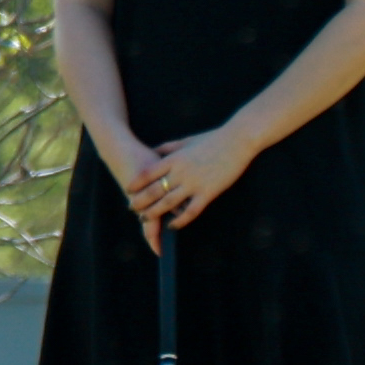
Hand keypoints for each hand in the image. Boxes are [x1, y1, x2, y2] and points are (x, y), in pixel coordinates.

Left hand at [122, 123, 255, 235]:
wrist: (237, 141)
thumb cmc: (212, 138)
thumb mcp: (186, 140)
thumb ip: (169, 147)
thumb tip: (154, 151)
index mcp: (174, 158)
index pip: (148, 173)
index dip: (136, 183)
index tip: (127, 189)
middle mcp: (181, 172)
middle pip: (154, 190)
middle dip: (140, 201)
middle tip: (131, 208)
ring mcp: (194, 183)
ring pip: (168, 203)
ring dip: (154, 212)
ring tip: (145, 219)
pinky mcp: (208, 192)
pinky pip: (190, 211)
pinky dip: (179, 220)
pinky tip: (172, 226)